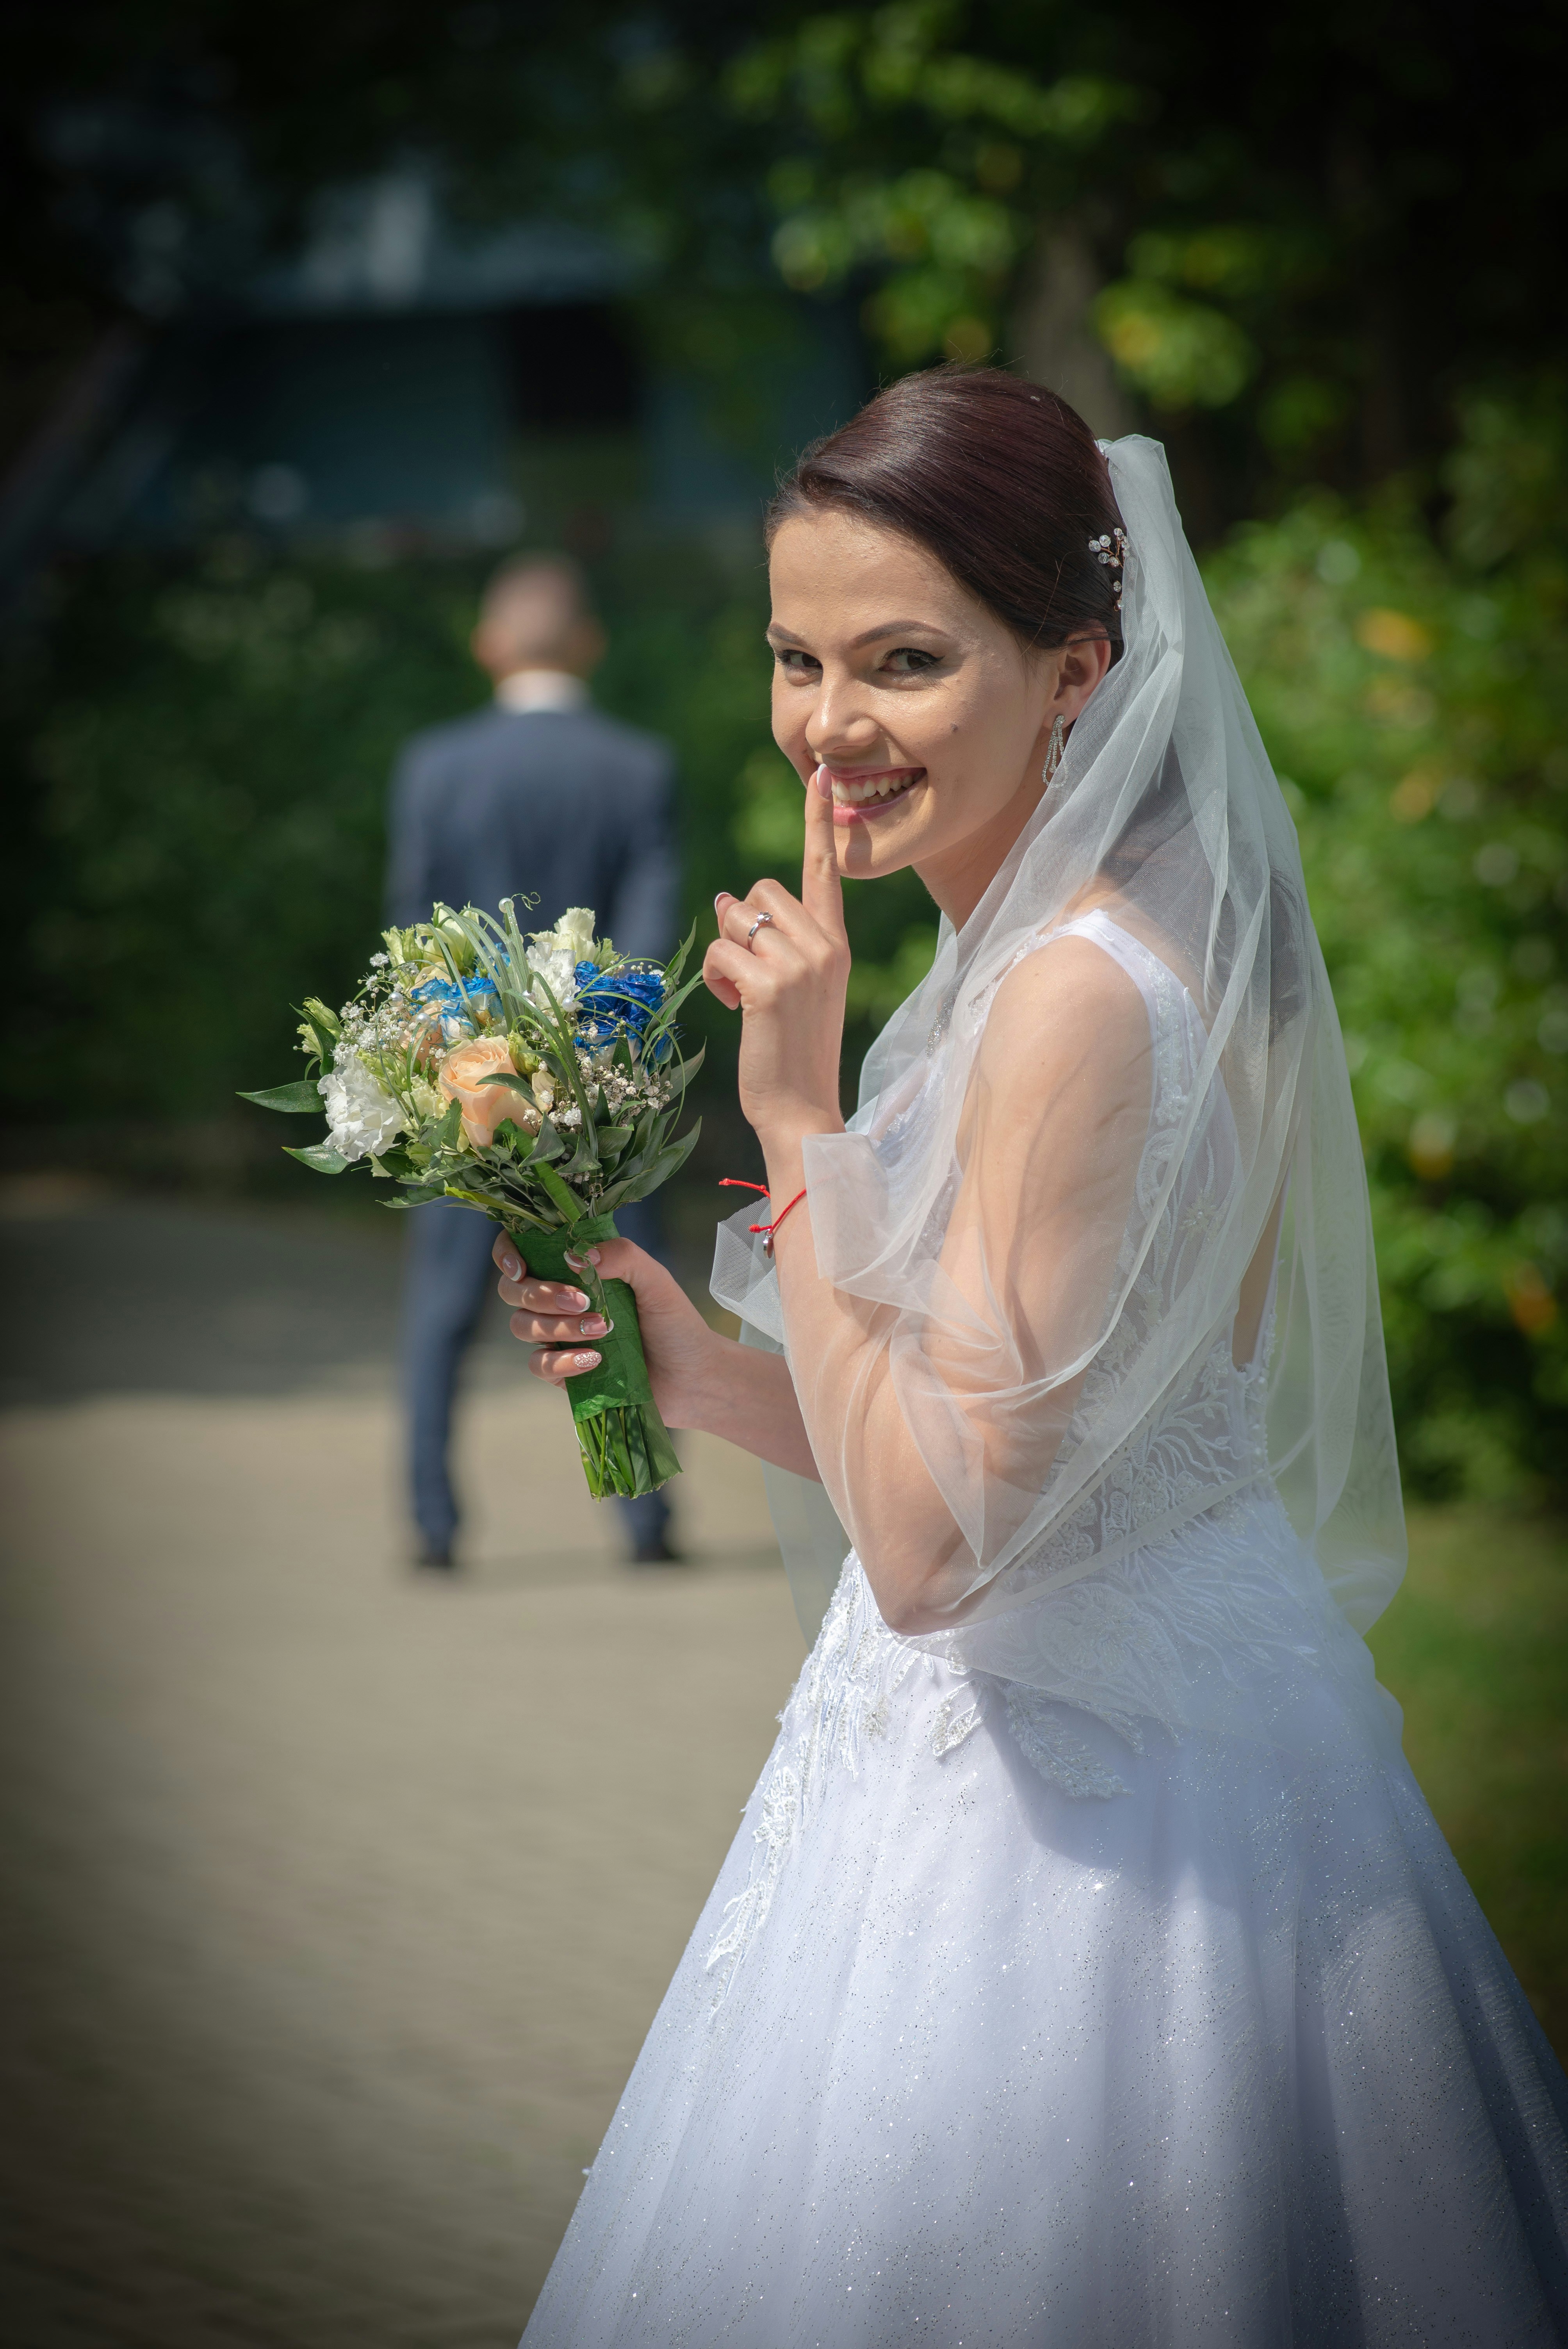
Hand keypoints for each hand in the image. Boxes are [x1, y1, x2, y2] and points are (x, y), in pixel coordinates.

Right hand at [492, 1232, 724, 1429]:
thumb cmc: (676, 1323)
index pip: (523, 1252)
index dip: (508, 1255)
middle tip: (582, 1301)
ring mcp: (558, 1337)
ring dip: (558, 1326)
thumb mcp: (655, 1279)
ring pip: (522, 1326)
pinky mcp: (563, 1372)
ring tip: (602, 1331)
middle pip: (513, 1291)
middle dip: (540, 1294)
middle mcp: (560, 1300)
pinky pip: (539, 1364)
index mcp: (576, 1270)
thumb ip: (621, 1255)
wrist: (694, 1377)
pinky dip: (561, 1361)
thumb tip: (577, 1256)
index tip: (522, 1267)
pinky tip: (594, 1360)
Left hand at [704, 764, 849, 1143]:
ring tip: (745, 999)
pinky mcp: (768, 986)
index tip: (820, 772)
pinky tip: (737, 1012)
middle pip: (760, 891)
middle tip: (751, 978)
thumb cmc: (792, 1052)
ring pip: (735, 920)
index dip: (817, 820)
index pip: (825, 869)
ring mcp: (800, 965)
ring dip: (725, 957)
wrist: (802, 1109)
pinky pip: (720, 955)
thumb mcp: (794, 989)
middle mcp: (824, 946)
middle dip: (740, 928)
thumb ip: (772, 943)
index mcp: (836, 944)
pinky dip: (715, 981)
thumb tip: (726, 902)